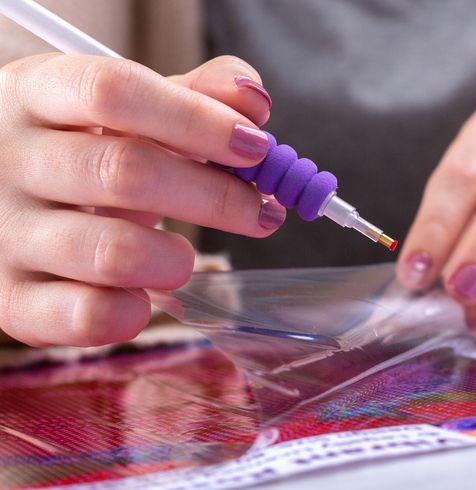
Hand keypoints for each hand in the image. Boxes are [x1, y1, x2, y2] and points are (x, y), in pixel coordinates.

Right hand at [0, 54, 282, 346]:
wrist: (0, 202)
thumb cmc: (82, 149)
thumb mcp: (128, 110)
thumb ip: (195, 96)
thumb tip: (254, 104)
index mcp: (36, 93)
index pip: (115, 92)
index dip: (197, 120)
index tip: (256, 148)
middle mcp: (8, 159)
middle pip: (126, 172)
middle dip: (215, 197)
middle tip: (260, 212)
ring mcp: (4, 233)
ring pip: (112, 252)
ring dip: (176, 259)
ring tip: (186, 257)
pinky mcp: (12, 300)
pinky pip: (85, 317)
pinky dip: (134, 312)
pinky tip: (145, 295)